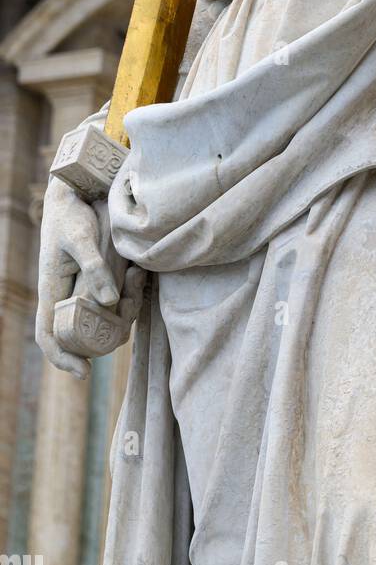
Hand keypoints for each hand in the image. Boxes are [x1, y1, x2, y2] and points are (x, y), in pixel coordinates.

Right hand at [36, 174, 144, 379]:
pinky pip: (116, 297)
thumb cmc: (71, 215)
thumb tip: (109, 302)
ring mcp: (84, 287)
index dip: (61, 358)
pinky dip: (130, 292)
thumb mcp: (81, 238)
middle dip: (108, 333)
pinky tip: (139, 273)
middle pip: (83, 332)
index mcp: (51, 289)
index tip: (83, 372)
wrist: (79, 192)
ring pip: (104, 316)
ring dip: (125, 309)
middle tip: (131, 314)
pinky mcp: (100, 277)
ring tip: (138, 279)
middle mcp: (67, 294)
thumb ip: (94, 268)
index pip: (48, 335)